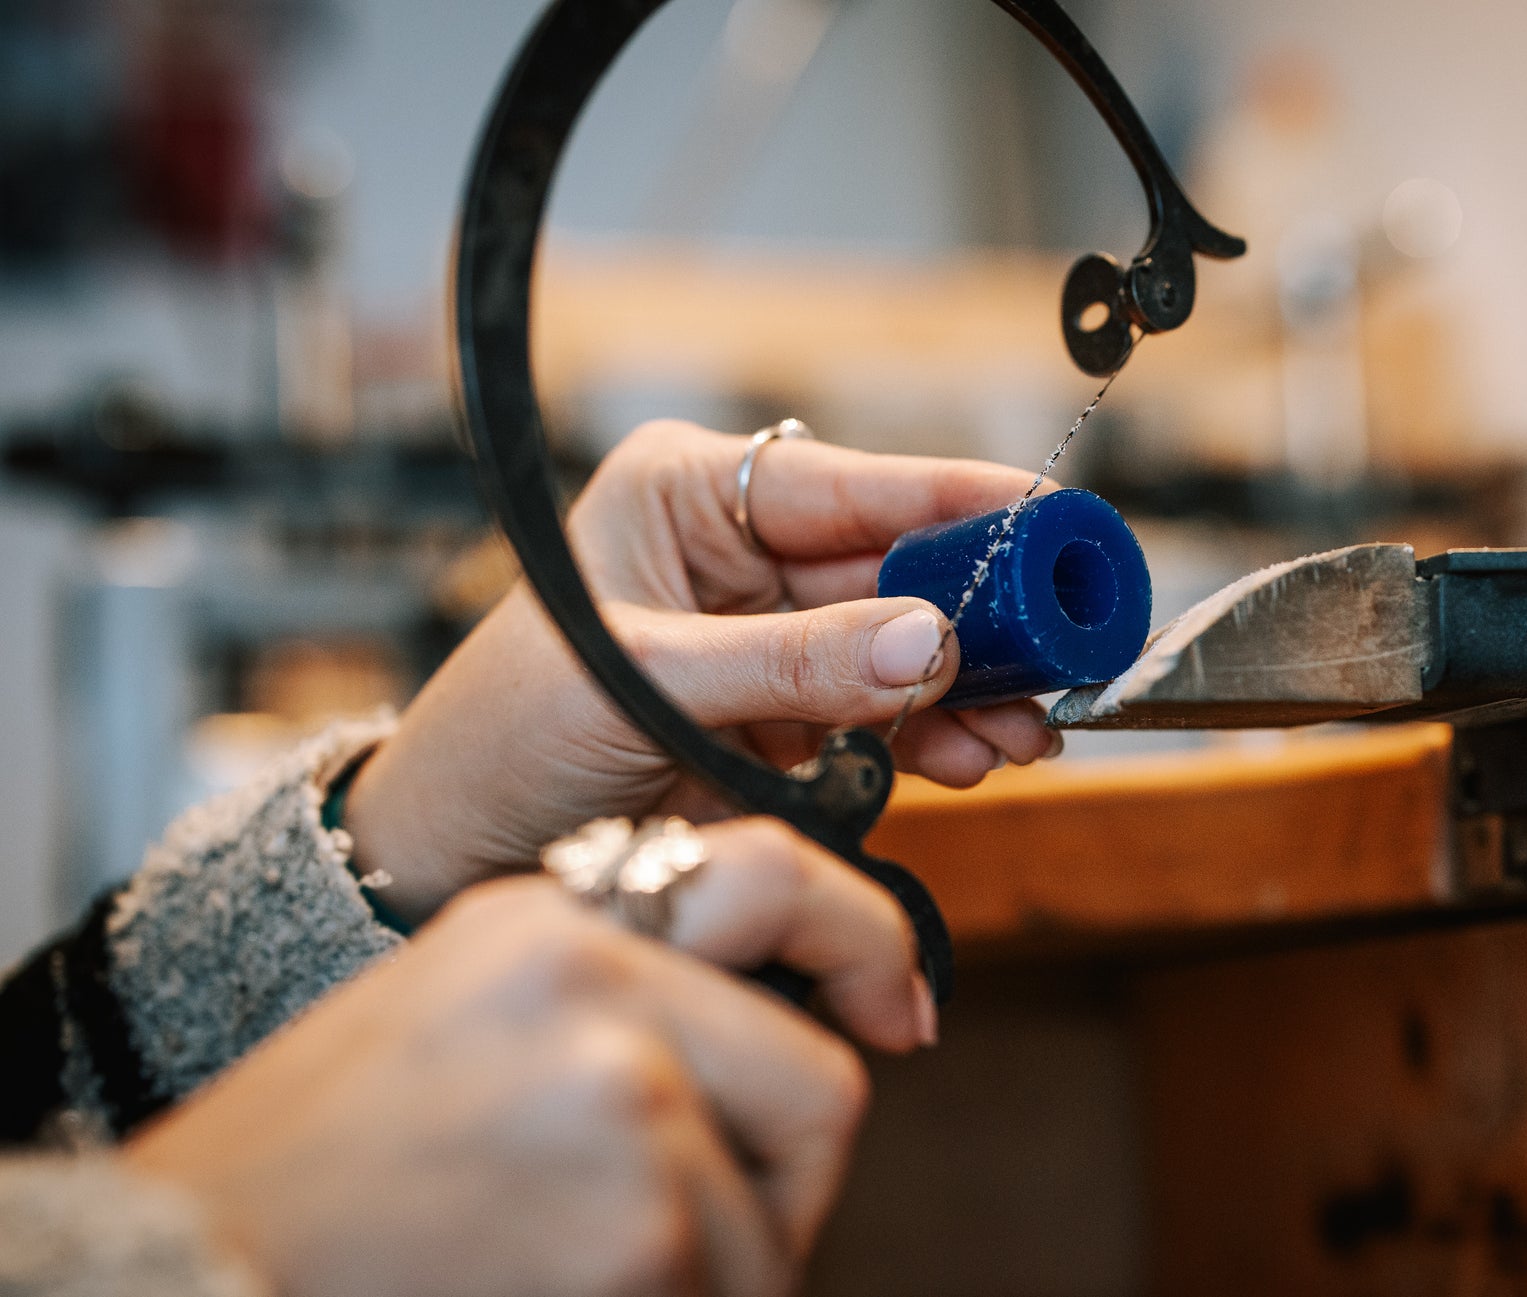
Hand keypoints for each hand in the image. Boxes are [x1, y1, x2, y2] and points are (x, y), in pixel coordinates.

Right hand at [126, 860, 914, 1296]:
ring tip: (586, 1269)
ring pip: (774, 1211)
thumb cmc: (325, 1162)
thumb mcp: (468, 1006)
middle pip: (820, 1082)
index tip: (903, 1008)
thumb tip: (764, 1012)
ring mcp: (626, 1096)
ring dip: (718, 1267)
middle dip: (790, 1176)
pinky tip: (566, 1293)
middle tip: (725, 1232)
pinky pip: (736, 1286)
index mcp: (549, 917)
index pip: (777, 874)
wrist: (200, 1258)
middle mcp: (600, 980)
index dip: (868, 942)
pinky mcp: (640, 1225)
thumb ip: (615, 985)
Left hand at [347, 420, 1061, 921]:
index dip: (955, 498)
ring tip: (1025, 728)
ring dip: (974, 687)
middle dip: (982, 615)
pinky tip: (975, 757)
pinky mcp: (787, 712)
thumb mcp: (642, 683)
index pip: (848, 482)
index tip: (1046, 517)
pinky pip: (889, 712)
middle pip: (898, 565)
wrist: (454, 852)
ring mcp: (769, 637)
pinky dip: (940, 736)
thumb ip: (788, 663)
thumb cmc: (501, 736)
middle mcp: (739, 555)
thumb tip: (930, 640)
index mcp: (688, 495)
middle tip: (1058, 651)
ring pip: (908, 644)